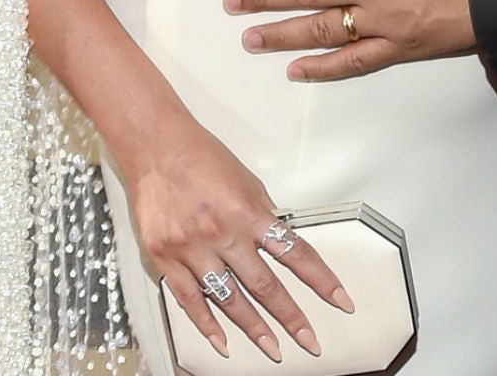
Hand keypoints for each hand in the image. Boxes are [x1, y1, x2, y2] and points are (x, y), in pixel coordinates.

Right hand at [114, 99, 352, 361]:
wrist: (156, 147)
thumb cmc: (203, 157)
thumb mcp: (247, 180)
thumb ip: (263, 214)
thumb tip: (280, 242)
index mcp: (249, 212)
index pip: (296, 253)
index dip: (322, 280)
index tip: (340, 300)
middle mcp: (223, 233)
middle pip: (265, 285)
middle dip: (291, 317)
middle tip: (310, 341)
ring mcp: (193, 249)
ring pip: (230, 300)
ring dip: (254, 328)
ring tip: (273, 349)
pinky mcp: (166, 258)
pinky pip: (189, 300)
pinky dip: (207, 325)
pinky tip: (223, 343)